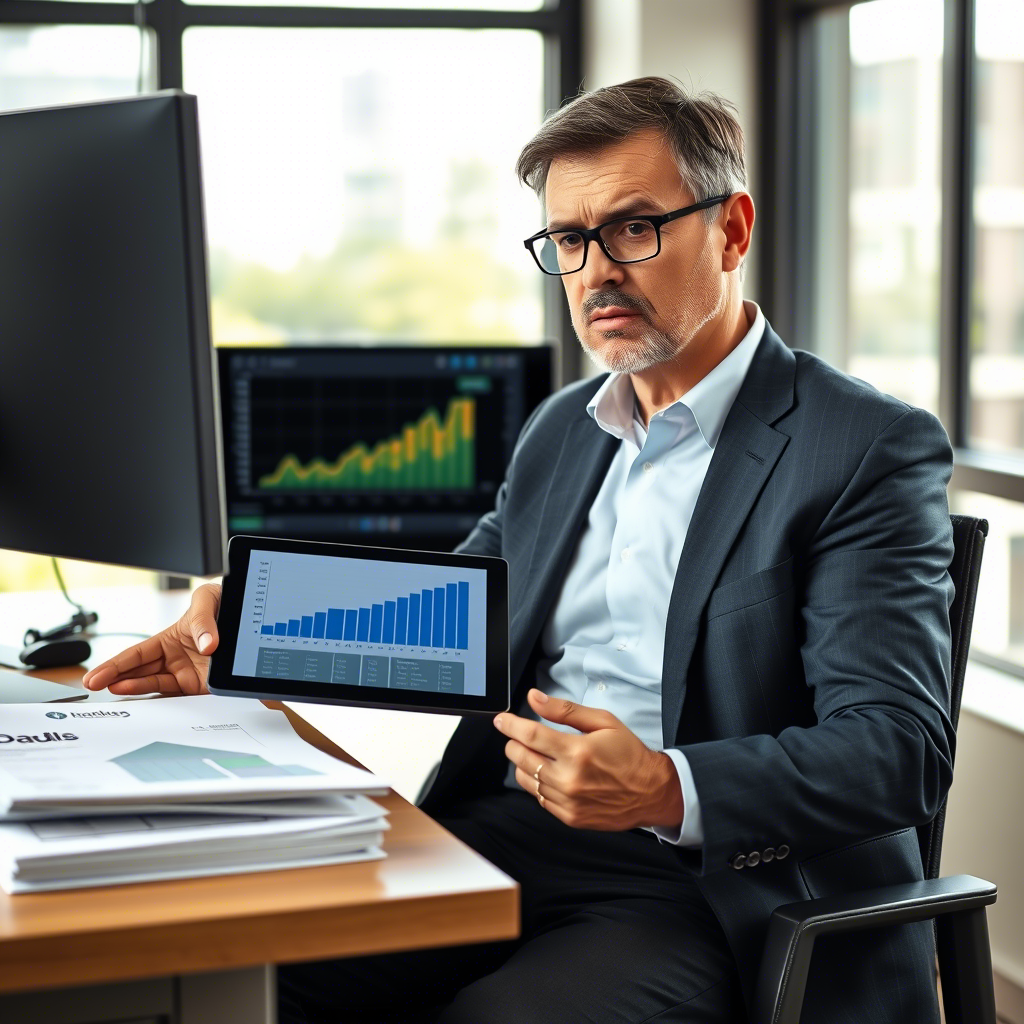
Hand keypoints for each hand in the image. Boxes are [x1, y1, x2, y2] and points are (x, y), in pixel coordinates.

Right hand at [82, 583, 221, 695]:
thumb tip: (207, 645)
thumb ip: (203, 620)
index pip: (136, 655)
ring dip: (136, 690)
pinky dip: (164, 702)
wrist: (250, 617)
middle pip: (138, 674)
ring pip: (155, 686)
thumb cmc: (223, 603)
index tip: (95, 677)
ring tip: (117, 690)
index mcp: (168, 640)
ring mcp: (187, 674)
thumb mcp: (208, 600)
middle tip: (95, 687)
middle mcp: (174, 659)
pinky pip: (179, 697)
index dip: (115, 665)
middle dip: (115, 680)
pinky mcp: (202, 687)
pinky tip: (149, 705)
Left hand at [494, 689, 683, 830]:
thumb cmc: (629, 754)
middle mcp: (569, 779)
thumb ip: (564, 710)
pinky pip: (539, 798)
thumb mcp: (602, 721)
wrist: (651, 791)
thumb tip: (534, 698)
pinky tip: (548, 773)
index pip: (530, 735)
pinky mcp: (569, 817)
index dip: (511, 725)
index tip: (501, 720)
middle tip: (518, 735)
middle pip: (522, 758)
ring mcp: (567, 801)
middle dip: (514, 743)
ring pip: (526, 779)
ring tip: (535, 753)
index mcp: (577, 751)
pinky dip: (537, 783)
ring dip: (523, 763)